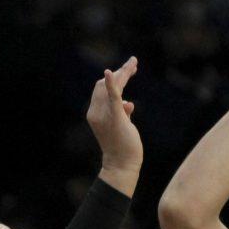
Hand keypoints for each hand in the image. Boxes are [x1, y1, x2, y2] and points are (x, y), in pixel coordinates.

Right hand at [87, 56, 141, 179]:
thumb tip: (129, 104)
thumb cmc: (122, 147)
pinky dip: (113, 85)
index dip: (114, 78)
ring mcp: (105, 115)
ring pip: (112, 87)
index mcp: (95, 112)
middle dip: (120, 72)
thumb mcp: (122, 126)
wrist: (121, 165)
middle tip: (133, 63)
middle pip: (104, 84)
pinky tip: (112, 73)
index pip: (101, 89)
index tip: (127, 70)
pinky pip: (113, 98)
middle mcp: (96, 112)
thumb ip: (123, 113)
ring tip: (133, 63)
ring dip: (123, 73)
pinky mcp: (116, 118)